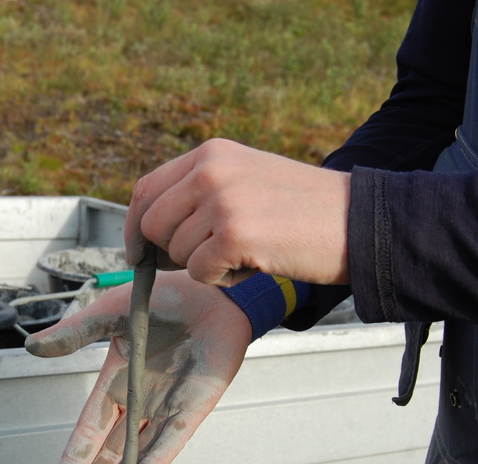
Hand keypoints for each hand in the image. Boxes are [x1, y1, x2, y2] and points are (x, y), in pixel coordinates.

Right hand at [25, 271, 250, 463]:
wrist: (212, 292)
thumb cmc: (163, 298)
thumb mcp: (110, 313)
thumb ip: (75, 333)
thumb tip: (31, 348)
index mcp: (116, 381)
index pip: (90, 427)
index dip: (73, 458)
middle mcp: (140, 400)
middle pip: (110, 451)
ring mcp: (166, 407)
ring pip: (138, 454)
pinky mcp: (193, 407)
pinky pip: (170, 440)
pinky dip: (154, 463)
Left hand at [125, 138, 350, 286]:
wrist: (359, 220)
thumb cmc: (302, 209)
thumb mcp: (245, 179)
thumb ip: (199, 191)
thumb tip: (147, 229)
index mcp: (210, 153)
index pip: (146, 190)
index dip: (135, 225)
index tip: (138, 252)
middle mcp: (211, 170)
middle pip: (153, 225)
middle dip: (172, 252)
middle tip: (212, 256)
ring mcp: (222, 200)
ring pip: (176, 253)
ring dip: (206, 265)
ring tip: (248, 252)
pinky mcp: (235, 235)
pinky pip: (199, 273)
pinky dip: (223, 280)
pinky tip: (255, 264)